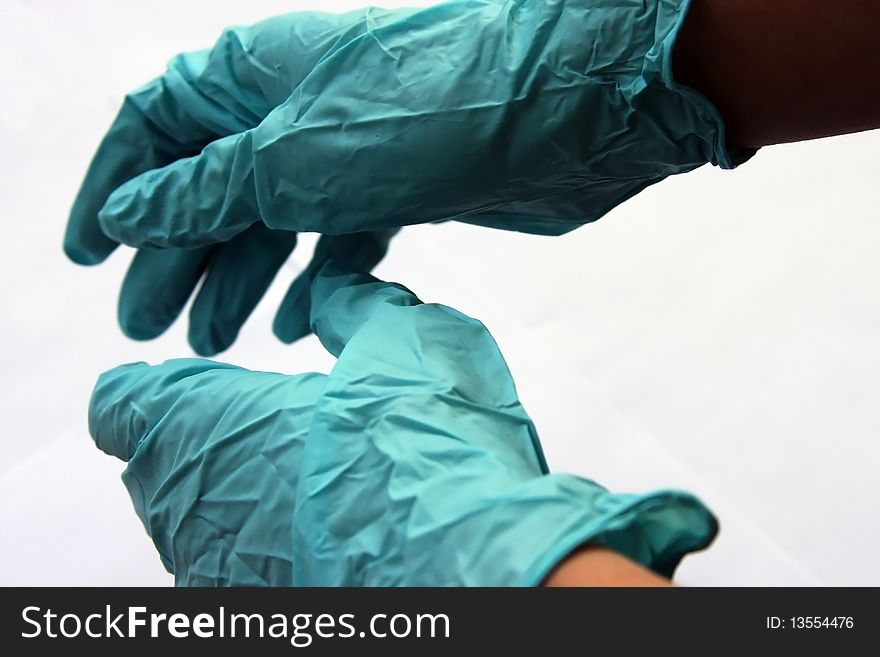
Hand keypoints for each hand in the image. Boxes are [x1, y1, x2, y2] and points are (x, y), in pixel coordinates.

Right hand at [66, 1, 747, 352]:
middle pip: (211, 187)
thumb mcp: (293, 156)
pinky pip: (335, 240)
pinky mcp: (398, 190)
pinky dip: (312, 282)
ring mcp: (349, 152)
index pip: (156, 128)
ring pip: (272, 222)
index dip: (113, 189)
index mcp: (254, 76)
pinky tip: (293, 325)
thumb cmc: (430, 108)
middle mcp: (296, 111)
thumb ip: (207, 189)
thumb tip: (129, 212)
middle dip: (175, 256)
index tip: (85, 254)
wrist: (566, 108)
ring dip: (237, 279)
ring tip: (211, 341)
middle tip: (148, 326)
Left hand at [89, 262, 715, 585]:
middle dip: (211, 440)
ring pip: (199, 522)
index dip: (161, 386)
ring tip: (319, 481)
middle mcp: (191, 505)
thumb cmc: (428, 450)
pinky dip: (270, 544)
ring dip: (240, 494)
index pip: (122, 402)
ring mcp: (219, 570)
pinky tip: (336, 530)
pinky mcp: (257, 610)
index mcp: (206, 422)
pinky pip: (240, 568)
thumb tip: (332, 287)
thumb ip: (348, 303)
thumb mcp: (400, 336)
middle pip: (161, 465)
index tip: (208, 383)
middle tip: (284, 429)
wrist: (477, 562)